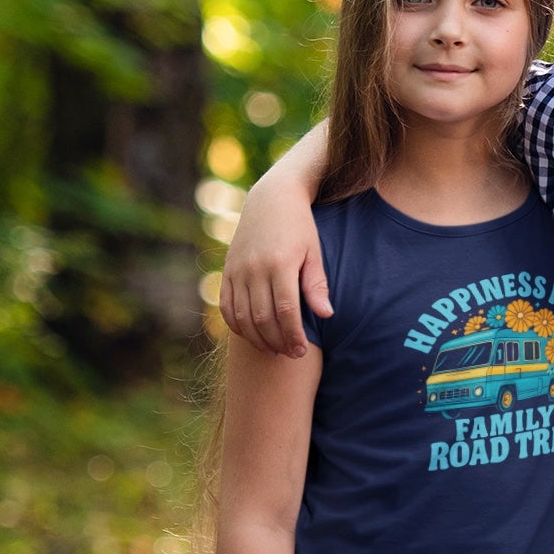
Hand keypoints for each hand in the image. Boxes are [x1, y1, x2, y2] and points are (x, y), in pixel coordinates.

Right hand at [219, 158, 332, 357]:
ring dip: (257, 339)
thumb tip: (327, 315)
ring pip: (242, 316)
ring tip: (274, 349)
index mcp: (280, 263)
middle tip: (291, 354)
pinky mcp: (226, 271)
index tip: (301, 351)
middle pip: (263, 318)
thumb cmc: (300, 227)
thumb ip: (317, 285)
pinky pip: (226, 306)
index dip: (293, 336)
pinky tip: (252, 335)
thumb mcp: (313, 252)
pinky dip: (236, 326)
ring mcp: (237, 270)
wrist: (271, 199)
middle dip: (277, 342)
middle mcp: (254, 268)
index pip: (286, 311)